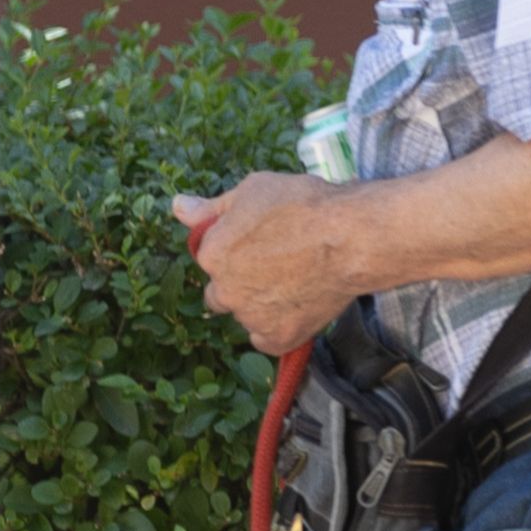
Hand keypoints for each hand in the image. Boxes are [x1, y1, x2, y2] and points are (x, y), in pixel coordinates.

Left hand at [171, 175, 349, 353]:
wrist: (351, 238)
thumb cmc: (304, 206)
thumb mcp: (253, 190)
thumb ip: (213, 207)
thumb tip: (178, 206)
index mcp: (212, 254)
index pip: (210, 259)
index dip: (234, 251)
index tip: (259, 243)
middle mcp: (224, 290)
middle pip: (221, 294)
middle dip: (240, 283)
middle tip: (276, 266)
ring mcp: (251, 318)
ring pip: (247, 316)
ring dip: (261, 305)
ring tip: (297, 282)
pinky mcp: (279, 338)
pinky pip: (267, 339)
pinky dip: (278, 329)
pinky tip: (297, 307)